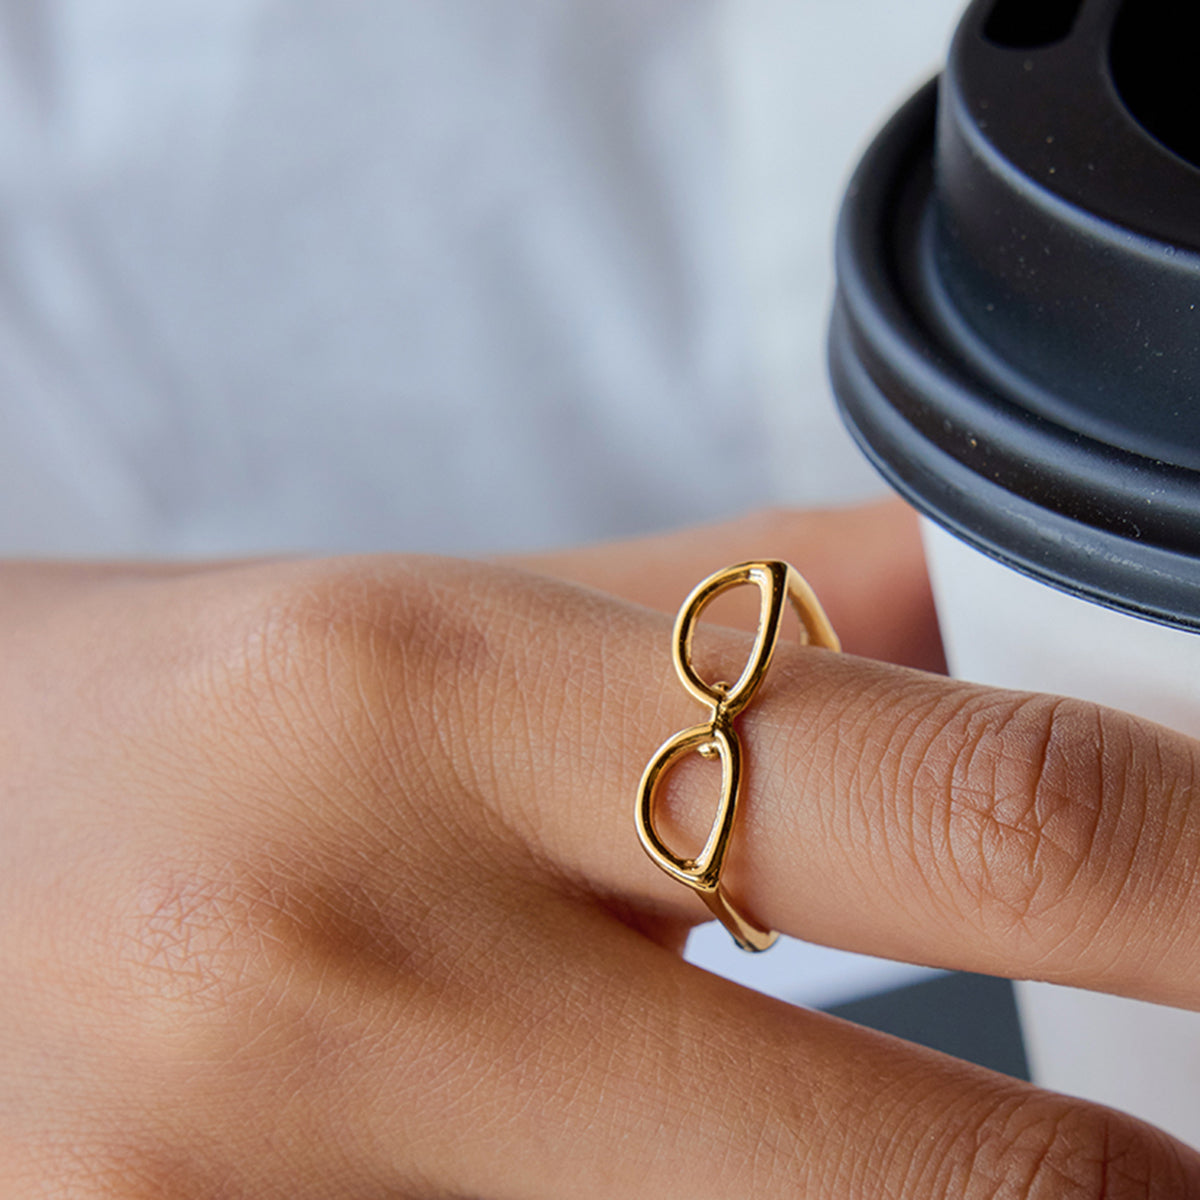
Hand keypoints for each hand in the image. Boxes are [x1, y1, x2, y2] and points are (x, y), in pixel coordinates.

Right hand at [2, 500, 1197, 1197]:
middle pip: (937, 1177)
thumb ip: (718, 624)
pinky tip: (591, 1168)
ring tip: (767, 1122)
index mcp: (434, 695)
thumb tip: (983, 626)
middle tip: (1147, 1164)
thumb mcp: (449, 627)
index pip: (971, 812)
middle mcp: (342, 958)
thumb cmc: (195, 720)